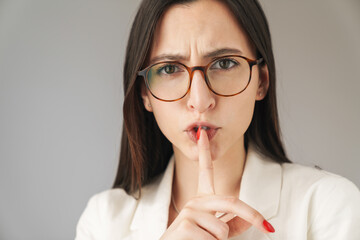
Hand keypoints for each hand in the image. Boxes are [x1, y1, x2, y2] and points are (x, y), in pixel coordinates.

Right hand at [160, 129, 274, 239]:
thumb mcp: (215, 233)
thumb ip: (232, 225)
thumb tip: (250, 221)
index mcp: (201, 200)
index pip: (204, 171)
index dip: (204, 152)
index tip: (202, 133)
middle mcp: (195, 201)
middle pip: (231, 202)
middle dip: (252, 215)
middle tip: (267, 228)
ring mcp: (189, 212)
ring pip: (223, 230)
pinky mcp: (186, 225)